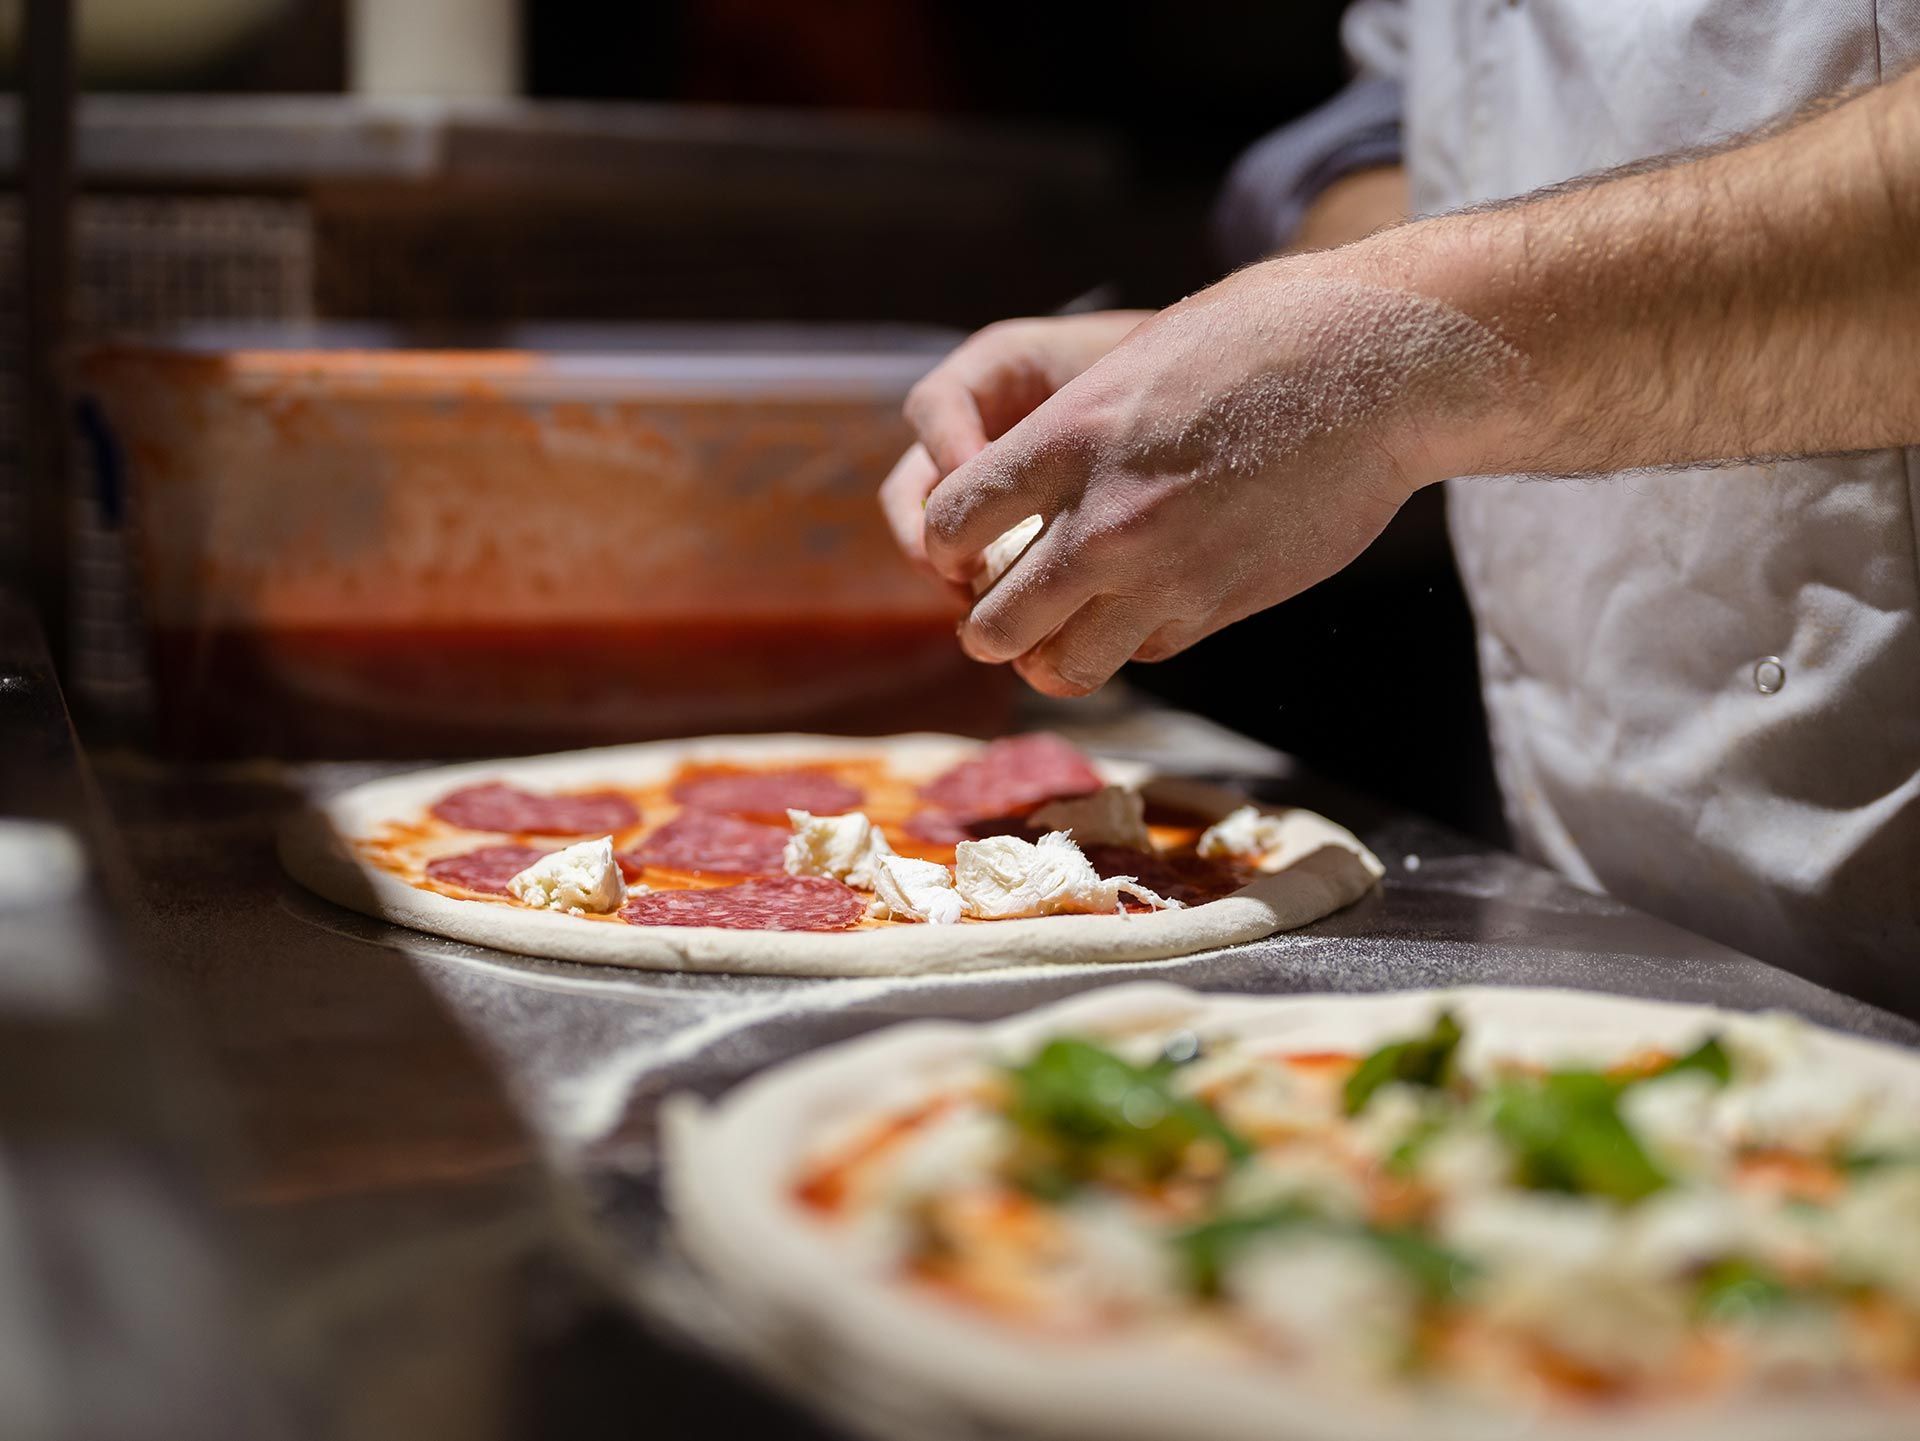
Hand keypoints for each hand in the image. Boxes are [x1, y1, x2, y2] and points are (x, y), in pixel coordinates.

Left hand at [919, 247, 1521, 695]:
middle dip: (987, 626)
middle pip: (993, 624)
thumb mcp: (1140, 360)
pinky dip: (1127, 641)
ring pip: (1061, 666)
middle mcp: (1105, 520)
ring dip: (1049, 656)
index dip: (942, 542)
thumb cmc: (1262, 338)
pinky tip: (1140, 606)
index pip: (946, 523)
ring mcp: (1164, 574)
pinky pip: (1139, 654)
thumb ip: (1072, 430)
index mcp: (1070, 439)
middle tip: (997, 613)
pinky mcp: (1218, 606)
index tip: (960, 543)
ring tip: (1058, 632)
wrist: (1383, 368)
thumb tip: (1029, 481)